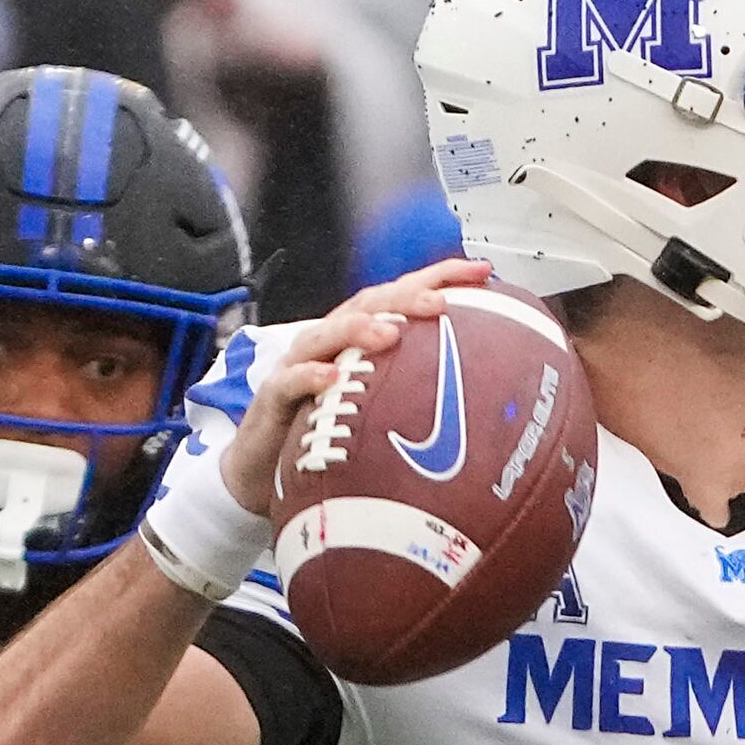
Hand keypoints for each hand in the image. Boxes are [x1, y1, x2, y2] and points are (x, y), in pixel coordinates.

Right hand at [218, 260, 492, 515]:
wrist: (261, 472)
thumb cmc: (324, 433)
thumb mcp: (378, 410)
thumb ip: (416, 393)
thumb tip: (484, 395)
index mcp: (359, 339)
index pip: (400, 297)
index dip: (439, 278)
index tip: (483, 272)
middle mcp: (329, 343)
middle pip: (367, 305)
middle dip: (405, 297)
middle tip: (442, 301)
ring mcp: (298, 367)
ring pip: (326, 335)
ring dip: (359, 329)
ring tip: (392, 331)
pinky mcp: (272, 399)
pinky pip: (290, 383)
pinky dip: (310, 377)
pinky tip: (332, 378)